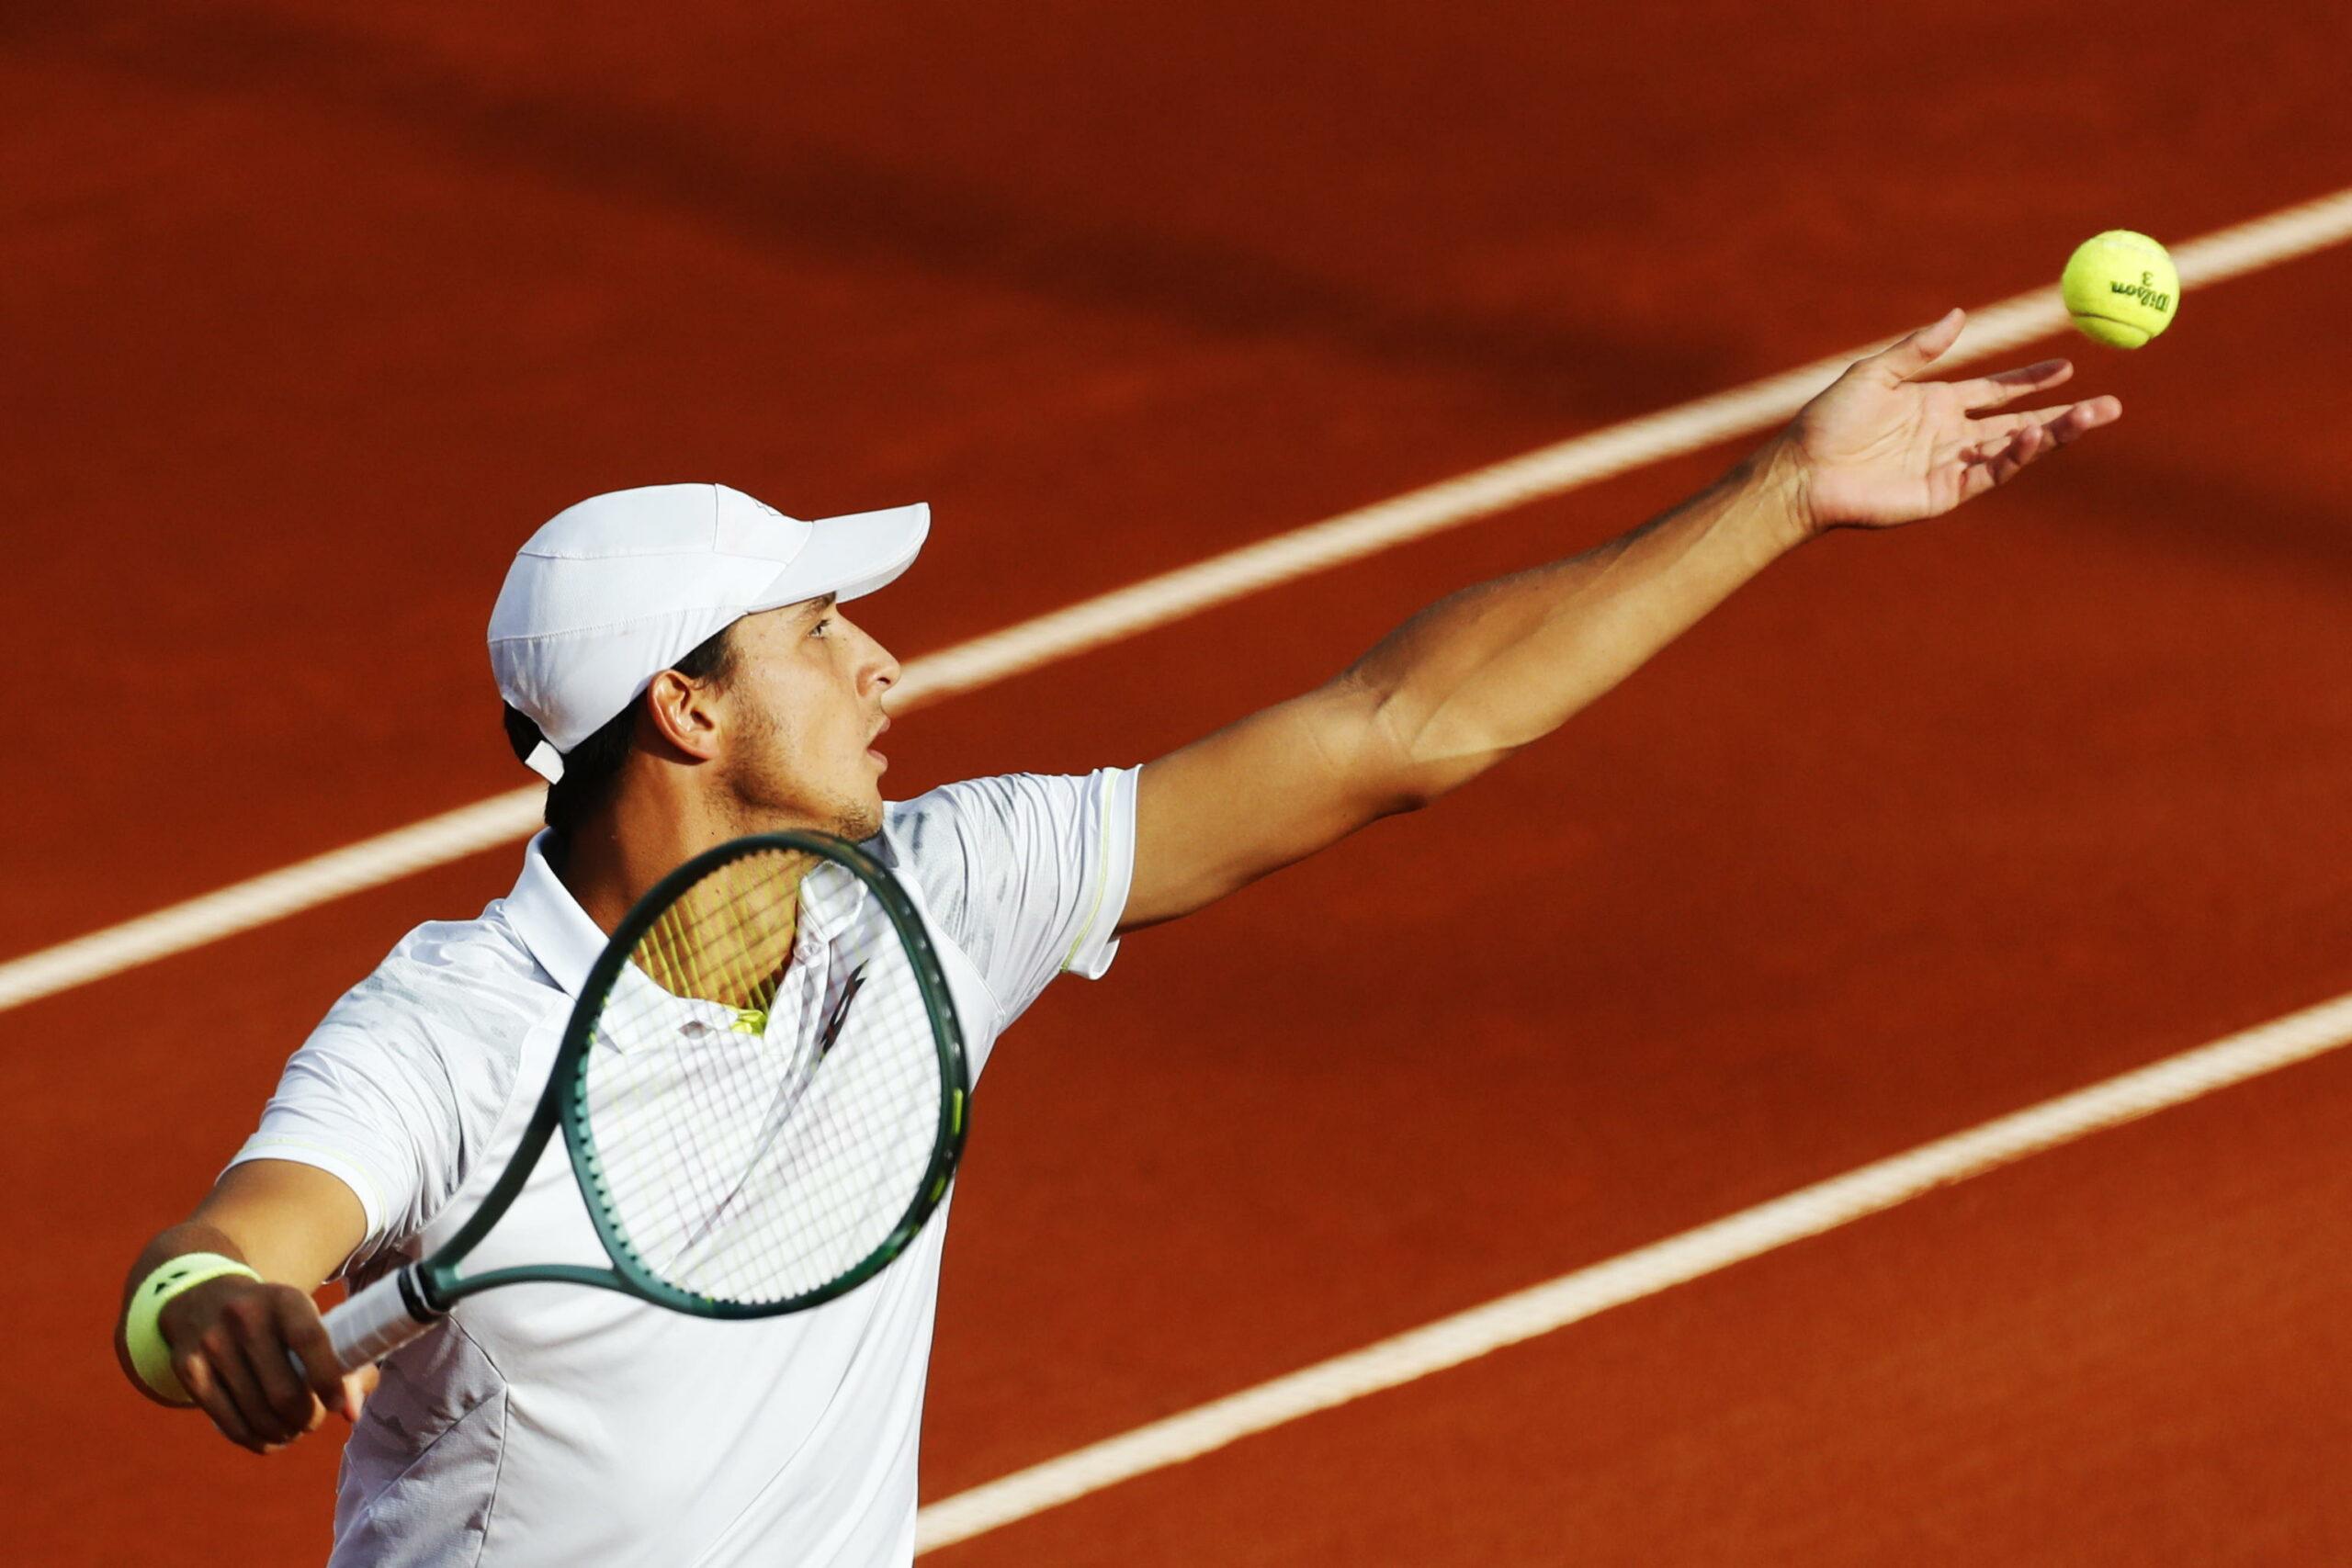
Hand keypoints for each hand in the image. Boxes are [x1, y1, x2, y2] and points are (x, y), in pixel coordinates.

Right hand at [160, 1275, 375, 1453]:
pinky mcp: (189, 1369)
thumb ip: (345, 1363)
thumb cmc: (274, 1320)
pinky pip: (228, 1423)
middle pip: (282, 1392)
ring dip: (283, 1433)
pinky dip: (256, 1440)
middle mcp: (245, 1317)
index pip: (310, 1340)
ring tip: (293, 1430)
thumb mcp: (308, 1322)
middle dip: (306, 1418)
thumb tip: (352, 1413)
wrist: (204, 1298)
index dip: (328, 1379)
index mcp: (285, 1300)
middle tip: (312, 1421)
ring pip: (256, 1413)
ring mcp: (212, 1343)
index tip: (337, 1405)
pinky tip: (270, 1438)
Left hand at [1779, 308, 2122, 532]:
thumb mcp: (1877, 372)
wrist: (1804, 470)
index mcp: (1936, 404)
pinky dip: (2015, 457)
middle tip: (2110, 404)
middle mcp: (1950, 435)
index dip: (2032, 380)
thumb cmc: (1829, 420)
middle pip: (2019, 421)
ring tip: (2097, 416)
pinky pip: (1990, 474)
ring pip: (2015, 449)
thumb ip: (1921, 348)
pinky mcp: (1943, 494)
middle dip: (2064, 414)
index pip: (1997, 391)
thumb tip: (1961, 314)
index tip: (2067, 365)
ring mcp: (1951, 466)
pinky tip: (2034, 437)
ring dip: (2055, 434)